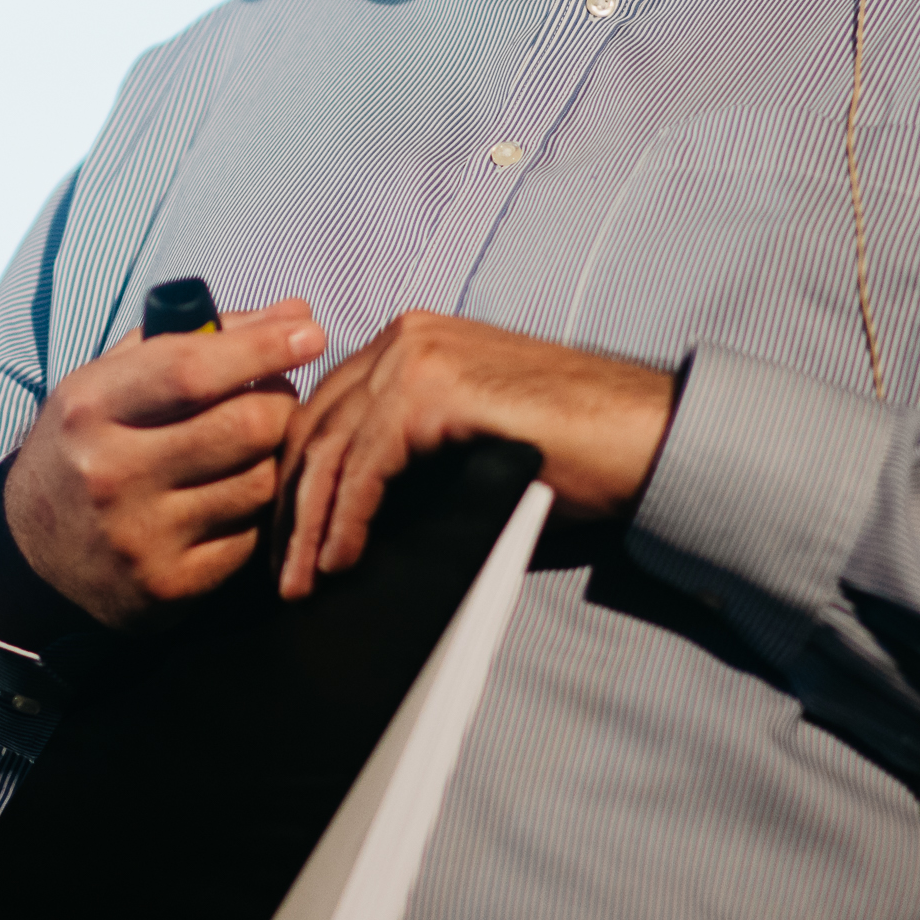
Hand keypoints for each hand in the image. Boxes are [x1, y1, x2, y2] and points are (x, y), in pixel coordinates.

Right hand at [3, 299, 326, 628]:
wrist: (33, 556)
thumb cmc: (86, 448)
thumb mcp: (111, 381)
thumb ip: (194, 338)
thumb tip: (294, 314)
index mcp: (89, 408)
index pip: (193, 370)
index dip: (263, 347)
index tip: (310, 331)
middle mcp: (110, 473)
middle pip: (245, 426)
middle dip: (281, 402)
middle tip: (276, 396)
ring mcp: (140, 536)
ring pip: (260, 483)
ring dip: (273, 457)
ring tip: (251, 447)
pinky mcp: (169, 585)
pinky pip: (252, 537)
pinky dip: (256, 512)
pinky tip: (232, 497)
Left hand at [277, 312, 673, 598]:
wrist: (640, 436)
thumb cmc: (567, 450)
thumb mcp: (463, 445)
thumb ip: (404, 457)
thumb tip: (343, 520)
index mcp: (407, 343)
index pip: (323, 413)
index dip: (295, 479)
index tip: (283, 540)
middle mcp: (403, 336)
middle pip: (315, 428)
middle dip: (290, 506)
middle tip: (279, 572)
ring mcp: (416, 355)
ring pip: (331, 449)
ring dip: (309, 524)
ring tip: (300, 582)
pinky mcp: (434, 388)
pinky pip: (368, 464)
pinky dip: (348, 517)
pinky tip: (341, 559)